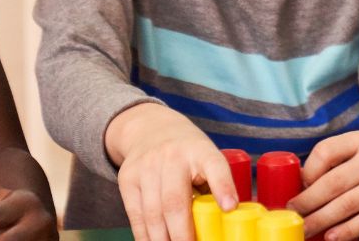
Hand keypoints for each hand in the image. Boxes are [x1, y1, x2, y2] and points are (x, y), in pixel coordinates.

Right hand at [106, 105, 237, 240]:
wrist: (150, 129)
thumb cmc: (188, 154)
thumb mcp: (206, 158)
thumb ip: (215, 185)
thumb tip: (224, 220)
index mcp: (201, 151)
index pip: (214, 166)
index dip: (223, 187)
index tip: (230, 208)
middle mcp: (172, 157)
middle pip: (175, 202)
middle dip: (183, 234)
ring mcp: (146, 167)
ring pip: (153, 213)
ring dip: (163, 240)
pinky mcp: (127, 179)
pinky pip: (136, 215)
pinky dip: (145, 236)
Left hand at [290, 132, 358, 240]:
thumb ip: (334, 162)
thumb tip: (300, 187)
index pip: (326, 152)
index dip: (307, 172)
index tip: (296, 189)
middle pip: (333, 183)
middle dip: (308, 202)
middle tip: (292, 215)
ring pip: (347, 204)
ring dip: (321, 220)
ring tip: (305, 229)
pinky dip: (347, 230)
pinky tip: (331, 236)